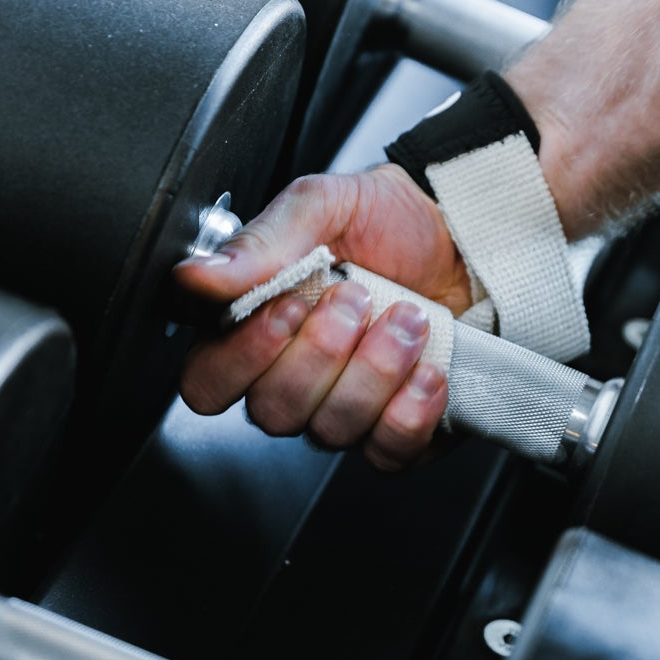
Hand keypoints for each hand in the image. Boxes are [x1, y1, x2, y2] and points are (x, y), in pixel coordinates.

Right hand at [174, 165, 473, 469]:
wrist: (463, 239)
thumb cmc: (386, 223)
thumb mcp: (321, 206)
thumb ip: (259, 242)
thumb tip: (196, 275)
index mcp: (254, 329)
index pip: (208, 382)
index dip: (243, 357)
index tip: (289, 307)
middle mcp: (292, 380)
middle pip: (272, 412)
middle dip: (324, 353)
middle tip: (358, 299)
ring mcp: (343, 410)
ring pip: (332, 430)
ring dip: (376, 370)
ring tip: (408, 319)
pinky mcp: (396, 432)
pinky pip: (388, 452)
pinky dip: (411, 411)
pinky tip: (428, 370)